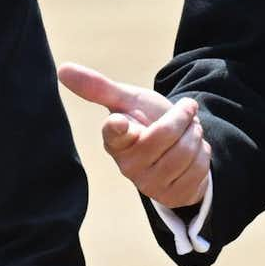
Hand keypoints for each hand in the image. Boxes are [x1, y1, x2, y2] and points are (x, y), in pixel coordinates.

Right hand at [56, 62, 208, 208]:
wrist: (175, 147)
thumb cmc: (144, 121)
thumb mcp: (127, 100)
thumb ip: (98, 87)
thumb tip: (62, 69)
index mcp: (114, 140)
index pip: (114, 134)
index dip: (118, 128)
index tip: (120, 121)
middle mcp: (127, 166)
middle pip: (165, 134)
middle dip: (183, 118)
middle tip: (183, 114)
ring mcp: (150, 185)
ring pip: (186, 151)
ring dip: (195, 135)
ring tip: (187, 133)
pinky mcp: (173, 196)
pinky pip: (199, 168)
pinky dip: (202, 154)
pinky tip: (192, 154)